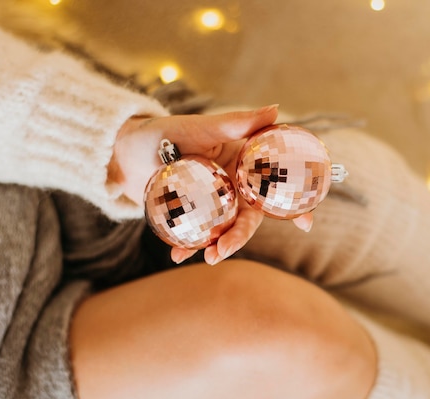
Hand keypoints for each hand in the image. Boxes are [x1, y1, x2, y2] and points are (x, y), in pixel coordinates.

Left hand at [109, 106, 313, 264]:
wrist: (122, 152)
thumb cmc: (161, 133)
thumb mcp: (199, 126)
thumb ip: (236, 122)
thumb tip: (276, 110)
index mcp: (243, 163)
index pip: (274, 184)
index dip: (293, 204)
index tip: (307, 223)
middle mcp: (232, 185)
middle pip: (248, 216)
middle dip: (240, 237)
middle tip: (224, 250)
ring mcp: (212, 203)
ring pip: (224, 229)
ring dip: (217, 246)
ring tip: (204, 257)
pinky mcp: (192, 216)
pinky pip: (197, 235)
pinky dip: (189, 246)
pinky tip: (178, 255)